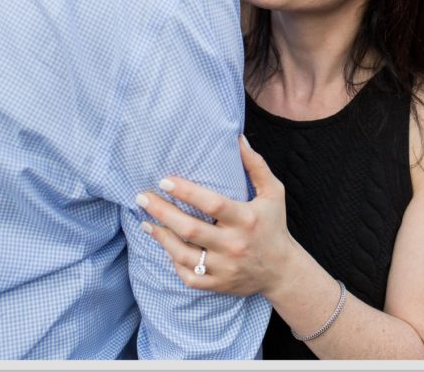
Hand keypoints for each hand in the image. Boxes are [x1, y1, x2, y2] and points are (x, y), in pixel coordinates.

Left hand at [136, 135, 294, 297]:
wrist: (282, 270)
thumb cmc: (274, 225)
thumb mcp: (273, 193)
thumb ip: (256, 165)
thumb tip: (238, 138)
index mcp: (246, 219)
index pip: (212, 204)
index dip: (186, 192)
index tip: (164, 181)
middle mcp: (234, 244)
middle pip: (190, 229)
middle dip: (162, 212)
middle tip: (142, 198)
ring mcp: (225, 267)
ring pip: (183, 254)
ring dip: (161, 237)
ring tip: (145, 222)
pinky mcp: (218, 284)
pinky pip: (188, 276)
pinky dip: (173, 262)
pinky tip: (166, 247)